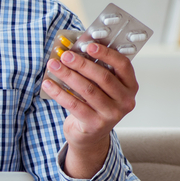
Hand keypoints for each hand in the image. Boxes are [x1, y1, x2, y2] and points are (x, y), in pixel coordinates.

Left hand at [41, 42, 138, 178]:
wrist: (90, 135)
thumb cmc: (95, 104)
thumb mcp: (102, 87)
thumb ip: (96, 69)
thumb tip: (75, 49)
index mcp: (130, 87)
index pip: (123, 65)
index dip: (106, 54)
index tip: (88, 45)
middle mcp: (125, 101)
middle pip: (103, 77)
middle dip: (82, 64)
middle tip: (65, 55)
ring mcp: (111, 114)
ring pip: (87, 90)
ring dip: (68, 75)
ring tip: (53, 65)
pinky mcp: (95, 124)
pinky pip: (74, 104)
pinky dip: (59, 92)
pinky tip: (48, 84)